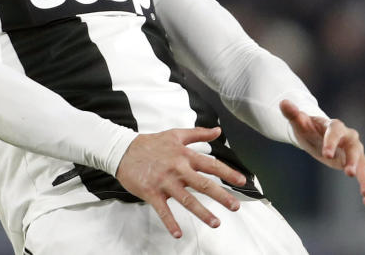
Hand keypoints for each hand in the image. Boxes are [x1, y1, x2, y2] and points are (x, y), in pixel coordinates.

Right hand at [115, 126, 246, 238]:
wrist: (123, 150)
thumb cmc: (151, 143)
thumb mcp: (176, 134)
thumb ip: (198, 134)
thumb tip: (218, 131)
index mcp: (184, 155)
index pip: (210, 164)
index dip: (227, 172)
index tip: (242, 181)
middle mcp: (177, 169)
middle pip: (203, 184)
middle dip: (221, 195)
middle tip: (235, 206)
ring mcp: (164, 182)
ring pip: (186, 199)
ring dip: (202, 212)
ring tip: (216, 223)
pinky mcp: (151, 192)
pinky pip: (162, 210)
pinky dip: (170, 222)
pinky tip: (178, 233)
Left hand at [280, 99, 364, 206]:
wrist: (317, 134)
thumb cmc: (307, 127)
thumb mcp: (298, 122)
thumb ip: (293, 113)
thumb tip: (284, 102)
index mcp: (334, 126)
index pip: (335, 130)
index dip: (331, 141)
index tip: (326, 154)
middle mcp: (348, 137)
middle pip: (354, 147)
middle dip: (353, 160)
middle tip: (348, 173)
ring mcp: (354, 151)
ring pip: (363, 164)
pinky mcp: (356, 164)